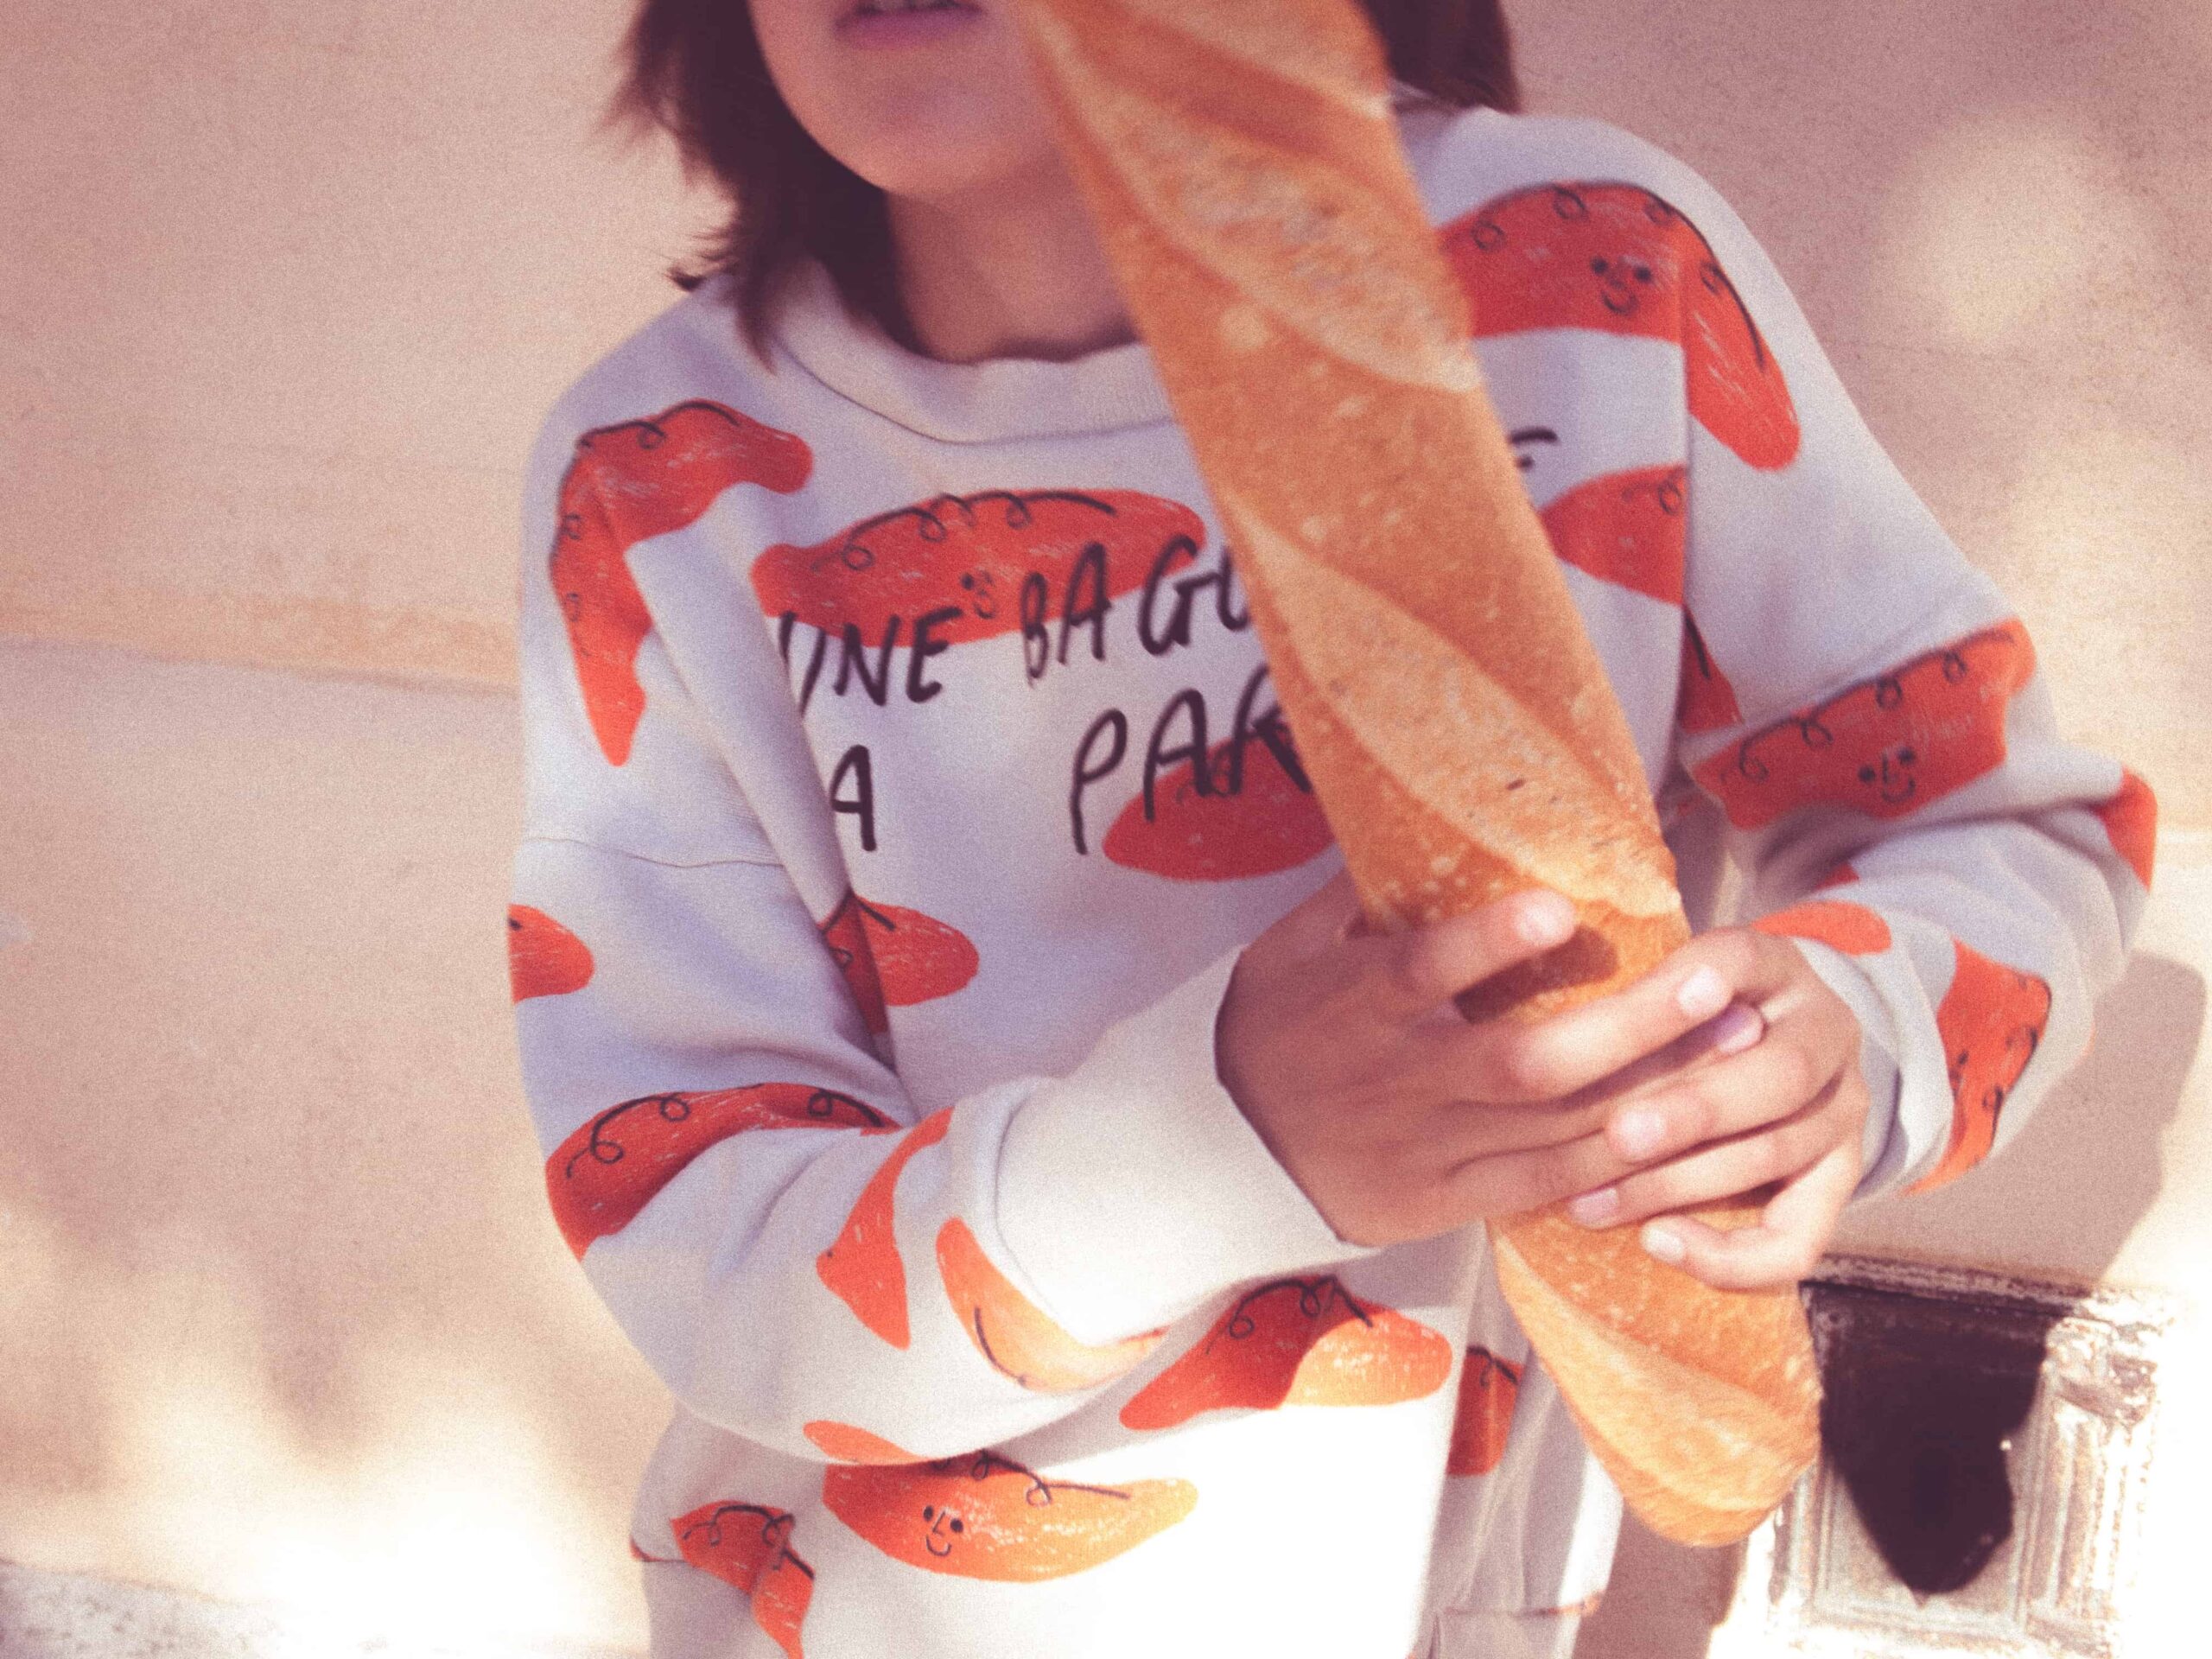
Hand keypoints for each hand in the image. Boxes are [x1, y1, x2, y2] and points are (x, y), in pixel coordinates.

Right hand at [1216, 871, 1789, 1248]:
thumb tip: (1424, 813)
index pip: (1421, 971)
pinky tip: (1681, 1130)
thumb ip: (1357, 892)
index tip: (1561, 906)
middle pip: (1527, 1061)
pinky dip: (1613, 1166)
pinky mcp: (1448, 1199)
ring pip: (1557, 1128)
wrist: (1219, 1156)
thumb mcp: (1286, 948)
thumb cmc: (1266, 1030)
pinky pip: (1545, 1187)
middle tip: (1713, 979)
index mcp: (1355, 1005)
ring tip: (1736, 1046)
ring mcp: (1430, 1147)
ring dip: (1654, 1091)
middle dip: (1630, 1025)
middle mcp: (1401, 1079)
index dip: (1489, 943)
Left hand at [1559, 927, 1868, 1291]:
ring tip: (1591, 1203)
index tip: (1636, 1010)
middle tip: (1616, 1136)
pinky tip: (1658, 1242)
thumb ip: (1620, 995)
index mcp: (1774, 965)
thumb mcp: (1662, 981)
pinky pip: (1800, 1238)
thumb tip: (1526, 1014)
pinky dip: (1729, 1254)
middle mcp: (1826, 1030)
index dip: (1690, 989)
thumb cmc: (1686, 1012)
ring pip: (1776, 1153)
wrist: (1776, 1042)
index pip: (1741, 963)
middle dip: (1692, 1111)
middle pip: (1777, 1076)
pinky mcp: (1841, 1176)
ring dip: (1678, 1184)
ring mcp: (1844, 1106)